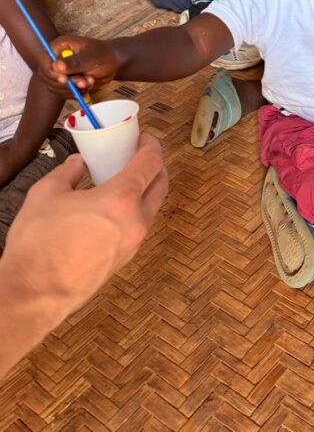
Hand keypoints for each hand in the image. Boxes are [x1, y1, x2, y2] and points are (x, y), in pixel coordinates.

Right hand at [2, 134, 166, 318]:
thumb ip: (68, 172)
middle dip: (155, 166)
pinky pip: (140, 226)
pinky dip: (136, 210)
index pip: (152, 163)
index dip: (152, 146)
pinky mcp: (125, 258)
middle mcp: (136, 220)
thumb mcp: (46, 194)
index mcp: (121, 199)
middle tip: (138, 155)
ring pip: (153, 207)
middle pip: (161, 184)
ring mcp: (134, 242)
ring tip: (125, 179)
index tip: (143, 138)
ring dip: (147, 188)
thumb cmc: (39, 244)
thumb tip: (79, 163)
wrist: (35, 293)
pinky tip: (114, 207)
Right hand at [39, 36, 119, 93]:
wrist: (112, 63)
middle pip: (47, 76)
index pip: (44, 61)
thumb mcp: (91, 57)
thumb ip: (74, 62)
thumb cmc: (103, 54)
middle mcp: (56, 59)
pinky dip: (76, 92)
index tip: (65, 79)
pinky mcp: (65, 82)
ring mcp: (59, 72)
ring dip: (73, 88)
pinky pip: (63, 92)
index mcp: (59, 47)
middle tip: (84, 81)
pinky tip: (88, 85)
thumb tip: (56, 66)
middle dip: (66, 83)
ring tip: (90, 81)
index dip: (51, 72)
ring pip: (55, 87)